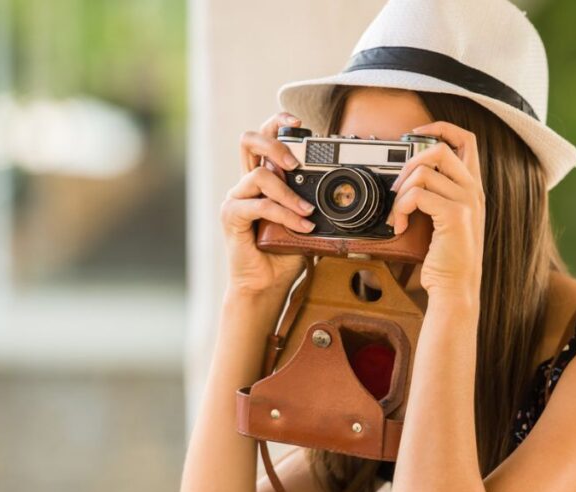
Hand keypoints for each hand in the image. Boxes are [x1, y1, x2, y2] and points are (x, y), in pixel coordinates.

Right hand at [220, 112, 316, 298]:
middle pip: (250, 141)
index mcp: (263, 179)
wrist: (267, 284)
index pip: (264, 138)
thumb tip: (342, 189)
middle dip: (276, 143)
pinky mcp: (232, 217)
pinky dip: (285, 215)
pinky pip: (260, 206)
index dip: (278, 124)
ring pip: (260, 175)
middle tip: (296, 162)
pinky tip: (302, 226)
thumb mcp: (306, 220)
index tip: (300, 122)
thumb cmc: (285, 253)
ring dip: (289, 194)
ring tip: (308, 211)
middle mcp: (246, 184)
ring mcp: (237, 198)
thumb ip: (313, 200)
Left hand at [385, 121, 484, 301]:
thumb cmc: (447, 259)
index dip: (441, 128)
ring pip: (423, 173)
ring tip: (396, 214)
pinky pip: (417, 195)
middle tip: (398, 188)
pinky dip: (400, 208)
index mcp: (473, 187)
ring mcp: (467, 201)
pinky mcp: (454, 215)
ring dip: (400, 193)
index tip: (416, 134)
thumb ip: (438, 195)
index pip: (466, 139)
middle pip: (440, 149)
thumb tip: (409, 176)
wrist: (456, 288)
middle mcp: (474, 190)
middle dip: (410, 163)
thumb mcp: (446, 220)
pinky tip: (399, 226)